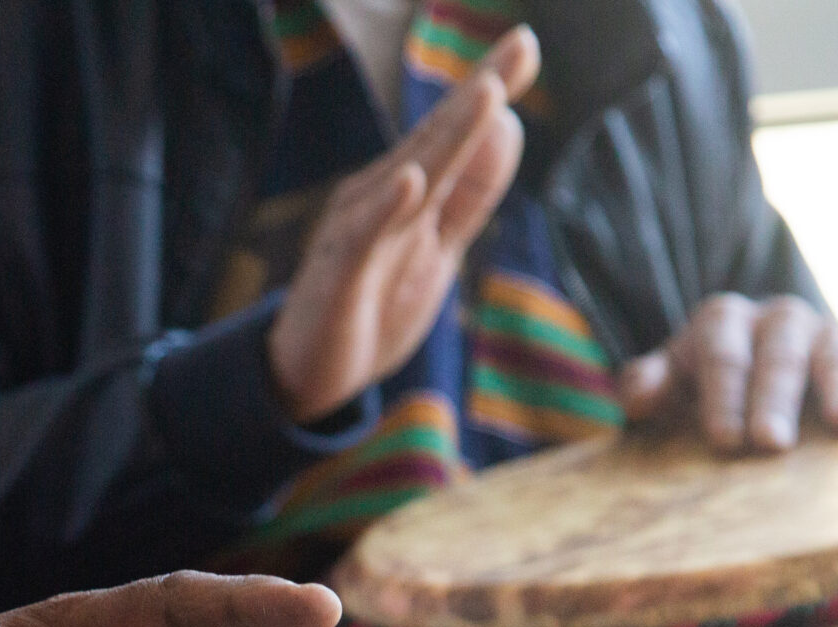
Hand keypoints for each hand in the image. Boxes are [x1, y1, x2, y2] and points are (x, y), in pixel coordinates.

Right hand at [265, 26, 538, 424]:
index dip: (491, 92)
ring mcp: (358, 233)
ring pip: (409, 177)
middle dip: (480, 93)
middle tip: (521, 44)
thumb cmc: (372, 304)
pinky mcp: (339, 275)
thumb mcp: (438, 247)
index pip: (456, 137)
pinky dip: (386, 209)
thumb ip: (471, 194)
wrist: (309, 372)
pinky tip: (411, 181)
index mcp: (409, 193)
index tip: (527, 44)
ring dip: (447, 135)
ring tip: (488, 93)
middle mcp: (381, 198)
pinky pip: (364, 238)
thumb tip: (508, 124)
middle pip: (437, 140)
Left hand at [619, 294, 837, 452]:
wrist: (742, 364)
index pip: (722, 354)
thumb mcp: (664, 386)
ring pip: (836, 356)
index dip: (722, 396)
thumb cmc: (696, 388)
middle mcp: (778, 320)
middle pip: (779, 356)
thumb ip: (647, 385)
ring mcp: (826, 335)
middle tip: (771, 445)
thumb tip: (637, 393)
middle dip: (776, 400)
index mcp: (723, 321)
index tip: (722, 439)